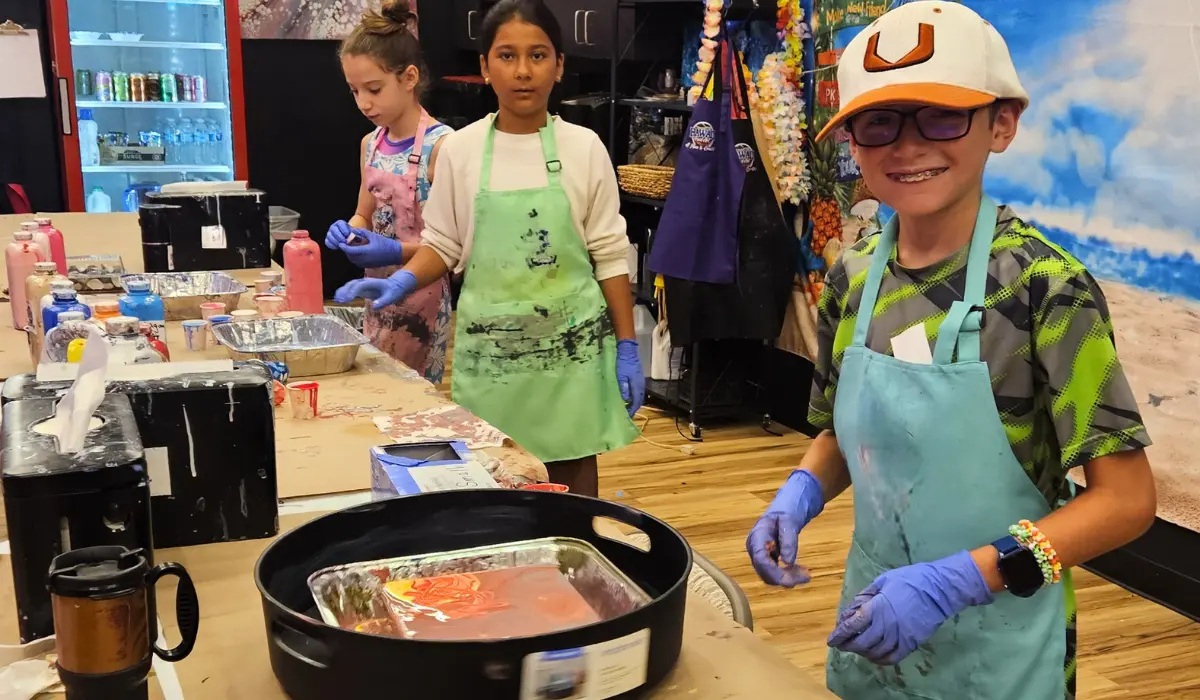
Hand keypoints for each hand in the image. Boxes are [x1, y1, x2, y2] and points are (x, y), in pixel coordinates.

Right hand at [325, 220, 368, 249]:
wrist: (349, 242)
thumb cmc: (353, 236)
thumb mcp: (356, 233)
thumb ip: (356, 233)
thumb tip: (356, 233)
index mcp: (340, 223)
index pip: (340, 224)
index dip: (343, 229)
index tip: (348, 234)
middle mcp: (333, 227)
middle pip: (333, 229)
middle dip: (339, 235)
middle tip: (344, 241)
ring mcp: (330, 234)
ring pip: (329, 236)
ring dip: (335, 241)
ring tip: (342, 245)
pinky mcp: (328, 240)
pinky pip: (327, 242)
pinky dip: (332, 245)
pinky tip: (338, 247)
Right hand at [333, 270, 417, 309]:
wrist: (395, 285)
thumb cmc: (393, 291)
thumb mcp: (391, 297)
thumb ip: (383, 301)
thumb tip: (374, 306)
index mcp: (372, 283)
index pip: (360, 286)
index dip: (352, 291)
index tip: (347, 299)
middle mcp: (365, 282)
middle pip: (352, 284)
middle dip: (345, 291)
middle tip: (339, 300)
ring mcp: (362, 284)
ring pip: (349, 285)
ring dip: (342, 291)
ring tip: (337, 299)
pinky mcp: (361, 288)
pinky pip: (350, 289)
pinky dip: (344, 292)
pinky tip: (338, 298)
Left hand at [339, 230, 404, 268]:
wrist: (395, 254)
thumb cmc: (385, 244)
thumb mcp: (373, 236)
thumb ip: (361, 233)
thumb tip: (352, 230)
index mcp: (365, 252)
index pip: (350, 250)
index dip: (344, 246)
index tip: (341, 242)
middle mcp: (364, 259)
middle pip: (350, 255)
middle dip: (346, 249)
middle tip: (346, 243)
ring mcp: (365, 264)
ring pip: (353, 259)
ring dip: (350, 253)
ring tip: (352, 247)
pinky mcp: (367, 266)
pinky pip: (357, 262)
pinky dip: (355, 257)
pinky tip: (358, 251)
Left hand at [615, 339, 644, 416]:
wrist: (628, 351)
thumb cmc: (623, 363)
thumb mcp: (620, 376)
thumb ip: (623, 387)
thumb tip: (625, 399)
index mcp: (637, 385)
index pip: (636, 401)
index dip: (632, 409)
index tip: (628, 415)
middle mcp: (641, 384)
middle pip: (640, 399)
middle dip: (634, 407)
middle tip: (627, 413)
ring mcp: (641, 381)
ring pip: (640, 395)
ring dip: (635, 402)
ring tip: (627, 406)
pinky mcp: (639, 378)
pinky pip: (638, 390)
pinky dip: (635, 396)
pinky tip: (628, 397)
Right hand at [746, 469, 824, 587]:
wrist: (789, 504)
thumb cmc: (788, 508)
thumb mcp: (790, 520)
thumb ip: (788, 539)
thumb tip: (788, 562)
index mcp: (756, 536)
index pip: (760, 560)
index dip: (774, 573)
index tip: (792, 580)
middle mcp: (754, 549)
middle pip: (764, 572)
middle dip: (784, 578)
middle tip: (806, 577)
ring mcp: (760, 554)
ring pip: (770, 576)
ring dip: (787, 578)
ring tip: (806, 574)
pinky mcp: (768, 559)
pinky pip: (776, 572)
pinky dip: (788, 575)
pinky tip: (801, 571)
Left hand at [827, 550, 993, 664]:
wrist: (939, 589)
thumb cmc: (910, 580)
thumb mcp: (883, 580)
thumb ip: (866, 596)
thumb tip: (853, 609)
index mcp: (877, 608)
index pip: (852, 626)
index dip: (839, 635)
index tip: (831, 640)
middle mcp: (886, 626)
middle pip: (861, 643)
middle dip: (847, 645)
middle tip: (841, 645)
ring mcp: (899, 637)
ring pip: (874, 652)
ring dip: (862, 652)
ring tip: (857, 648)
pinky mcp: (911, 644)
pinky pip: (891, 658)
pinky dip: (879, 659)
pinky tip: (874, 655)